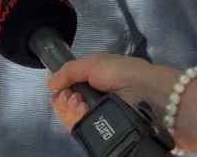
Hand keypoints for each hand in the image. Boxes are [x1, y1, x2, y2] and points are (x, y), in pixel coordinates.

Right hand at [47, 53, 177, 131]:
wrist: (147, 94)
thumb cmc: (122, 73)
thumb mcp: (93, 63)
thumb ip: (69, 71)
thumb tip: (49, 83)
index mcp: (95, 82)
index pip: (70, 91)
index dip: (61, 93)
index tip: (60, 92)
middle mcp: (96, 100)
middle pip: (68, 107)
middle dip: (65, 101)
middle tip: (73, 98)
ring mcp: (100, 118)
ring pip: (73, 120)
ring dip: (70, 111)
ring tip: (79, 104)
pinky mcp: (105, 132)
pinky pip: (83, 131)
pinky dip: (77, 121)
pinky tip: (82, 113)